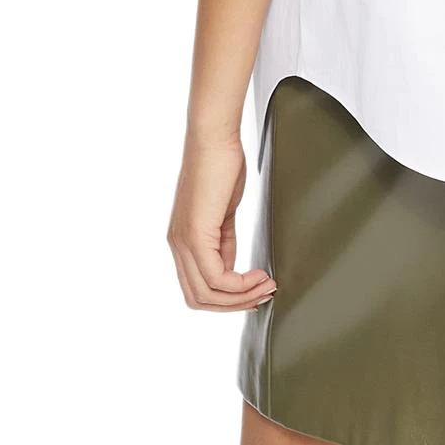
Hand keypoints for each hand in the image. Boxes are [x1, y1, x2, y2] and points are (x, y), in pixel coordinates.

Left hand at [167, 137, 276, 310]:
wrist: (213, 139)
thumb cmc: (220, 167)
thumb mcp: (222, 213)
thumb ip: (223, 242)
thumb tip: (231, 269)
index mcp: (181, 241)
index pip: (197, 289)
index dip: (227, 299)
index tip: (257, 290)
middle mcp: (177, 246)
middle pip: (199, 299)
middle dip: (234, 305)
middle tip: (264, 294)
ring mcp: (183, 242)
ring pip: (207, 293)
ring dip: (241, 297)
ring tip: (267, 286)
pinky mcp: (195, 235)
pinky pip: (216, 277)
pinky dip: (240, 283)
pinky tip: (259, 274)